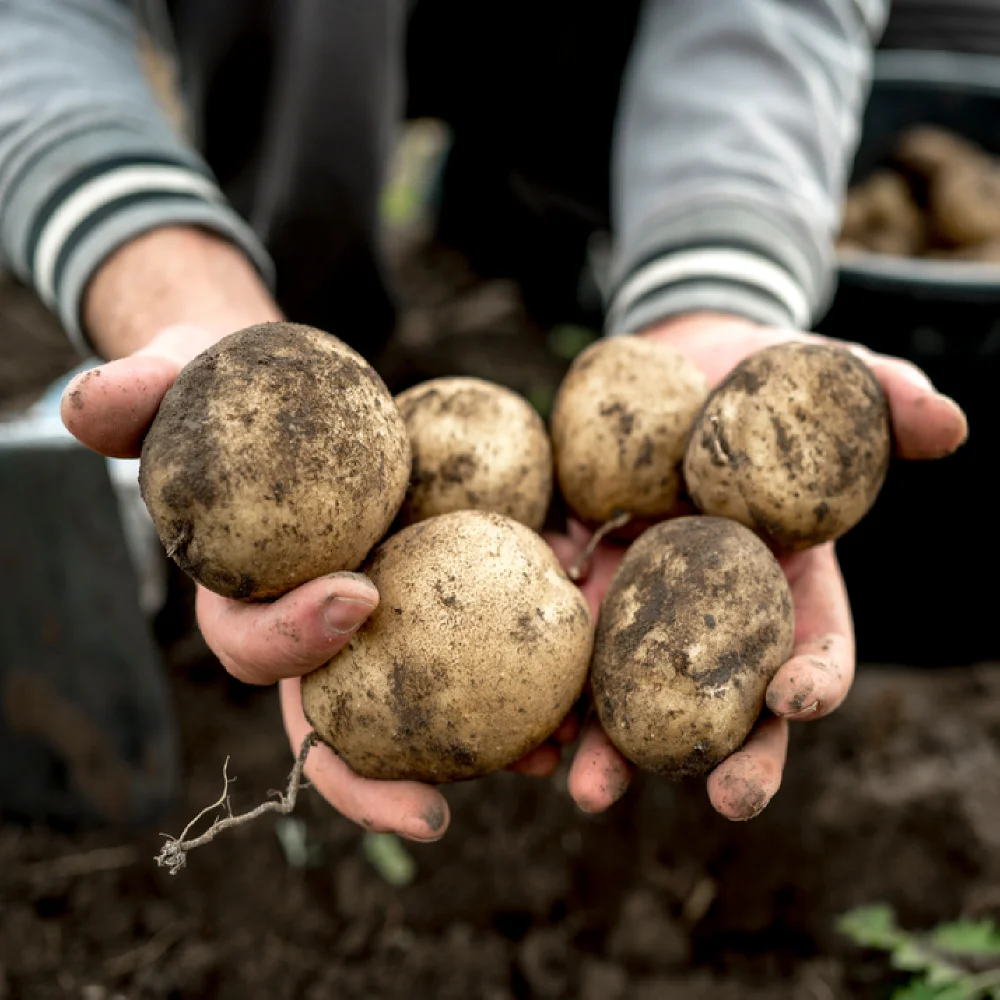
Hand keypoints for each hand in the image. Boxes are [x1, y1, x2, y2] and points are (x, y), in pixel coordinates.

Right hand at [61, 322, 584, 840]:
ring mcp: (376, 625)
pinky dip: (521, 677)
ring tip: (541, 762)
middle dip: (376, 773)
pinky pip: (475, 648)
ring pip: (413, 707)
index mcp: (244, 597)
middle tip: (434, 805)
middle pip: (334, 721)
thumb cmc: (228, 390)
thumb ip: (133, 399)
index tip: (357, 594)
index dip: (292, 638)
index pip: (252, 645)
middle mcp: (310, 631)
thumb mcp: (178, 377)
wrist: (291, 388)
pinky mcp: (432, 598)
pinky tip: (575, 688)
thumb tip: (89, 404)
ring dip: (474, 749)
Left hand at [545, 312, 968, 820]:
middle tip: (721, 798)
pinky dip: (547, 690)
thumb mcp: (827, 373)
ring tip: (588, 788)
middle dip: (732, 757)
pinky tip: (525, 727)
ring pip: (637, 698)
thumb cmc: (762, 374)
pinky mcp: (585, 584)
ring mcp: (647, 609)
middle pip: (731, 705)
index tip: (797, 699)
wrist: (672, 362)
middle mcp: (718, 615)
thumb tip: (952, 422)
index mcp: (788, 579)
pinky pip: (564, 644)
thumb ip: (886, 398)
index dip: (815, 676)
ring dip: (616, 751)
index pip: (817, 644)